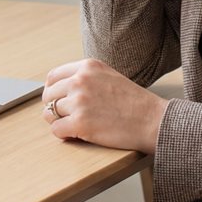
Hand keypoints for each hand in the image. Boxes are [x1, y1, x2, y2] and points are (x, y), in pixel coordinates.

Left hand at [40, 58, 170, 153]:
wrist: (152, 120)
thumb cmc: (134, 103)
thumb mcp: (108, 77)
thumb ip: (86, 78)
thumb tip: (60, 89)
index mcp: (88, 66)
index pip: (53, 76)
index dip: (52, 91)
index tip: (57, 101)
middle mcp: (81, 80)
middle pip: (48, 95)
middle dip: (53, 108)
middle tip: (65, 117)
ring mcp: (79, 101)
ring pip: (49, 113)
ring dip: (58, 122)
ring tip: (73, 127)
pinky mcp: (80, 123)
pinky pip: (56, 130)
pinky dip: (63, 135)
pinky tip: (77, 135)